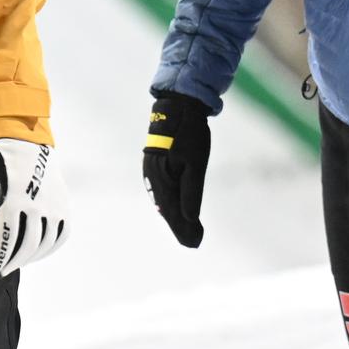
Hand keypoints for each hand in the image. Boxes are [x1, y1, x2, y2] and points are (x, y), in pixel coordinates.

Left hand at [0, 139, 70, 273]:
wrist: (26, 141)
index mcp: (12, 199)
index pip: (4, 241)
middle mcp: (36, 204)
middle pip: (25, 247)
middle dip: (10, 264)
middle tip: (0, 271)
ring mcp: (53, 205)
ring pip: (43, 244)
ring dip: (28, 259)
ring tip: (15, 263)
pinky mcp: (63, 204)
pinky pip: (60, 235)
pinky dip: (48, 249)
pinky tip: (35, 253)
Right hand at [143, 93, 210, 247]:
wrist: (177, 105)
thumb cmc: (188, 133)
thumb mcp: (195, 163)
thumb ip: (192, 192)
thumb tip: (190, 218)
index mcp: (161, 180)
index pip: (173, 213)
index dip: (184, 230)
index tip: (196, 244)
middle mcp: (152, 179)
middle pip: (167, 210)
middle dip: (180, 227)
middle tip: (194, 242)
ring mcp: (152, 172)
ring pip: (164, 200)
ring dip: (175, 216)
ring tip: (188, 230)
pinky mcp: (156, 165)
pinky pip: (163, 190)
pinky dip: (171, 202)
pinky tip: (176, 207)